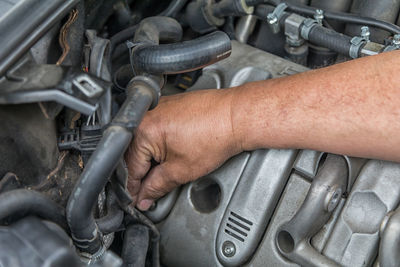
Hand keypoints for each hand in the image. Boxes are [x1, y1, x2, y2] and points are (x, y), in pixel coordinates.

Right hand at [125, 89, 241, 210]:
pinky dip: (160, 144)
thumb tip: (145, 196)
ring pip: (144, 141)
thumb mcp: (181, 170)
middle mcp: (146, 115)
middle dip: (144, 173)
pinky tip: (176, 151)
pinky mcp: (169, 105)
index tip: (139, 198)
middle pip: (135, 154)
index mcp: (144, 130)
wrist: (236, 116)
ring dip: (153, 158)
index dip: (136, 188)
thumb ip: (157, 186)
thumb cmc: (216, 136)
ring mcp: (157, 108)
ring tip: (171, 169)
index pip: (132, 168)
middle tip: (154, 188)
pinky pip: (155, 129)